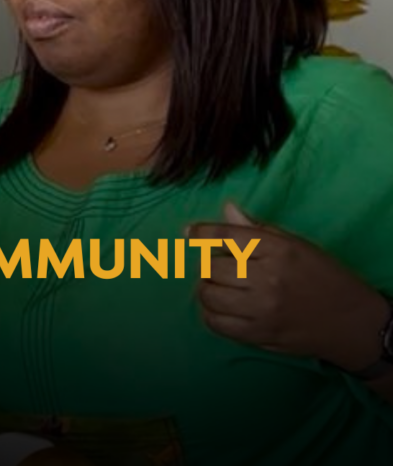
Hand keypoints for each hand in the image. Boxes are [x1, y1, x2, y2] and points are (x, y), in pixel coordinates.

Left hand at [189, 203, 388, 370]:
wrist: (352, 323)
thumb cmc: (323, 277)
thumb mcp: (297, 245)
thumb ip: (258, 229)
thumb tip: (226, 208)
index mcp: (279, 250)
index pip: (228, 236)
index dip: (202, 233)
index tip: (189, 233)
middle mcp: (268, 278)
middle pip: (212, 267)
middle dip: (209, 266)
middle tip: (218, 268)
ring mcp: (262, 309)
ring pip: (209, 295)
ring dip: (206, 290)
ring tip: (217, 288)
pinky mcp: (260, 334)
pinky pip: (217, 324)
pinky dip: (210, 315)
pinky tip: (219, 309)